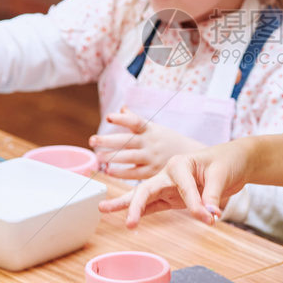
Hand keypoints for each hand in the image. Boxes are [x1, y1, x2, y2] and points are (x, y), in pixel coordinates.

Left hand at [90, 108, 205, 180]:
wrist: (191, 159)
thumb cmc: (168, 141)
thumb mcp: (155, 128)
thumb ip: (136, 121)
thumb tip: (122, 108)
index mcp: (150, 129)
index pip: (135, 121)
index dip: (122, 119)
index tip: (109, 116)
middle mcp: (150, 143)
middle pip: (127, 140)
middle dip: (108, 140)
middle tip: (92, 140)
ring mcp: (151, 158)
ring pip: (128, 157)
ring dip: (111, 157)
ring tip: (98, 157)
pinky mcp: (152, 172)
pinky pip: (134, 173)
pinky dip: (121, 173)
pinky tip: (109, 171)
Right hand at [98, 138, 252, 226]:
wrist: (235, 162)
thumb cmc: (227, 162)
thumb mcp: (222, 175)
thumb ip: (213, 195)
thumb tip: (209, 215)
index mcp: (180, 163)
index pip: (181, 187)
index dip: (195, 204)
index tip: (210, 217)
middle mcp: (170, 174)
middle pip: (147, 189)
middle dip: (136, 205)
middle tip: (129, 222)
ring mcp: (169, 187)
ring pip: (143, 197)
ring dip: (126, 206)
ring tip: (102, 209)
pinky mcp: (173, 198)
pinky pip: (154, 206)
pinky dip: (141, 213)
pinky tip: (127, 219)